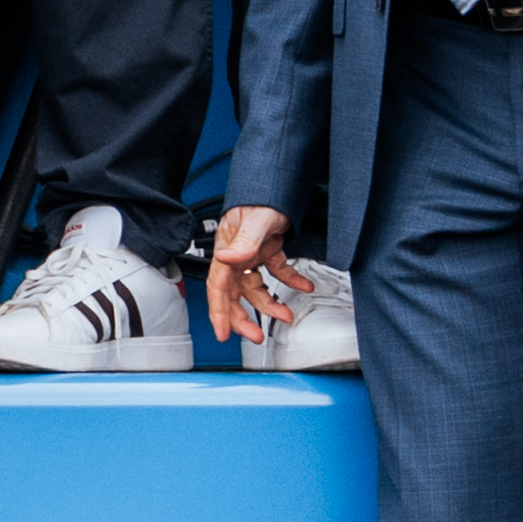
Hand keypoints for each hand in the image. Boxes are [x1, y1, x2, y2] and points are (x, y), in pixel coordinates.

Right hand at [203, 204, 303, 343]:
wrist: (277, 186)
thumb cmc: (261, 199)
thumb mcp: (255, 220)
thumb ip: (242, 242)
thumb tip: (226, 259)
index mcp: (227, 251)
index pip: (219, 287)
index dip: (219, 312)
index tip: (223, 333)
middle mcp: (236, 256)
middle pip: (234, 294)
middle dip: (244, 318)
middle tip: (255, 336)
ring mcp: (251, 255)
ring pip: (256, 289)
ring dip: (270, 304)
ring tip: (286, 315)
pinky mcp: (267, 251)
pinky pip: (276, 272)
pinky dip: (290, 281)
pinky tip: (303, 286)